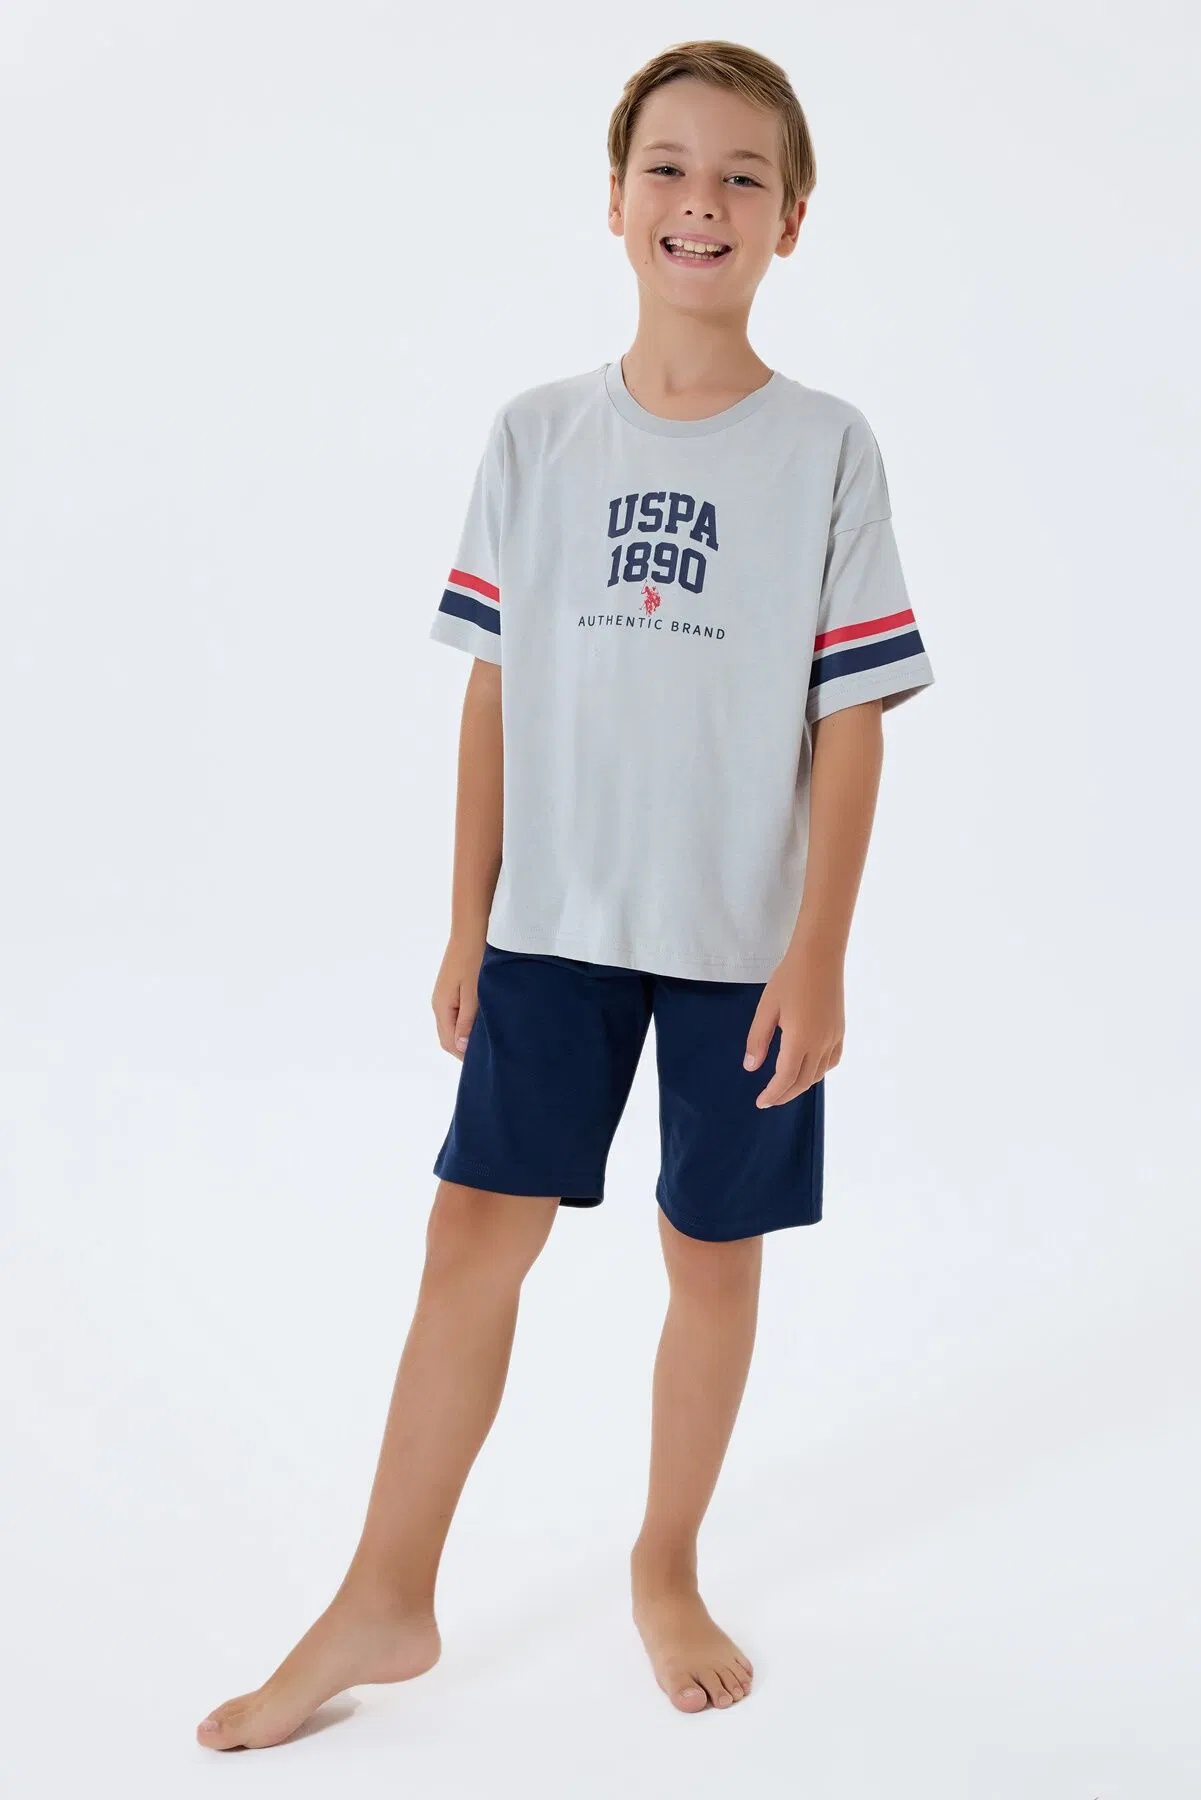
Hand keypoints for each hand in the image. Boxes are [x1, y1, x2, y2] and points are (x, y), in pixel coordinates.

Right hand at [431, 931, 485, 1059]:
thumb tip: (461, 1047)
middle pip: (449, 1037)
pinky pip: (459, 1013)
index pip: (449, 1043)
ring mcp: (446, 996)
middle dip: (467, 1047)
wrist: (473, 928)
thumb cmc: (475, 959)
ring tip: (491, 1038)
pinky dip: (470, 1021)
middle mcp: (440, 1004)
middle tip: (491, 1051)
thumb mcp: (474, 993)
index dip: (465, 1055)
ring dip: (469, 1034)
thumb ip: (467, 1021)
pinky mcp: (454, 988)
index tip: (486, 1060)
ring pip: (454, 1025)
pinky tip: (486, 1020)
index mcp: (442, 1007)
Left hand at [743, 938, 844, 1106]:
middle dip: (785, 1094)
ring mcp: (833, 1037)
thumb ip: (758, 1039)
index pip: (785, 1078)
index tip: (761, 1102)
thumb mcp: (766, 1008)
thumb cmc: (789, 978)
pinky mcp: (840, 1030)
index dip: (773, 1093)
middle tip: (769, 1100)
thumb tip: (751, 1067)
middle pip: (803, 1081)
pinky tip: (810, 1069)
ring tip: (785, 1087)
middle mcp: (820, 1043)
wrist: (820, 956)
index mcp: (800, 1039)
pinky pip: (832, 1060)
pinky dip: (819, 1071)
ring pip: (818, 1073)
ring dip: (801, 1085)